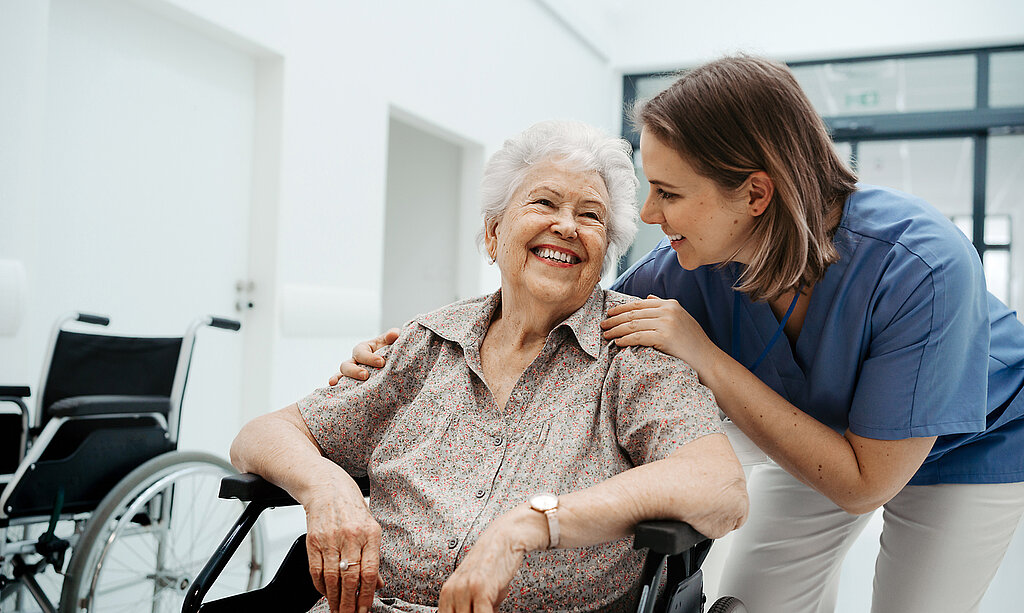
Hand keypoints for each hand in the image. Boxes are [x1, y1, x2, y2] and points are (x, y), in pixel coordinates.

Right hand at [303, 485, 383, 612]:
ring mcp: (330, 539)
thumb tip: (377, 583)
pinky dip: (320, 586)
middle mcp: (351, 536)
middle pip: (350, 578)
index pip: (369, 571)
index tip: (365, 610)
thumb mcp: (370, 527)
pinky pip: (316, 570)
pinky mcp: (312, 540)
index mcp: (370, 533)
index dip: (367, 595)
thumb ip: (373, 556)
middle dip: (350, 603)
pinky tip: (325, 593)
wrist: (325, 486)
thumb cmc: (351, 506)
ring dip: (334, 599)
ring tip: (337, 610)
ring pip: (332, 578)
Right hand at [328, 328, 400, 383]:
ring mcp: (352, 371)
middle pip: (347, 364)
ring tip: (346, 385)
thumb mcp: (390, 342)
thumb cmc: (388, 349)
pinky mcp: (352, 382)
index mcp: (363, 349)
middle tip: (366, 375)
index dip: (370, 358)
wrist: (391, 360)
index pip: (362, 352)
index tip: (381, 362)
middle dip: (355, 371)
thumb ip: (392, 336)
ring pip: (342, 374)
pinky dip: (336, 383)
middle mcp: (355, 360)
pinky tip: (333, 387)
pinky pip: (341, 384)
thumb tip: (394, 334)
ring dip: (342, 378)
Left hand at [438, 508, 542, 612]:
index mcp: (448, 591)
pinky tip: (496, 612)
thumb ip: (476, 605)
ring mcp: (464, 589)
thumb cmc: (496, 559)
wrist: (507, 536)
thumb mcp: (481, 585)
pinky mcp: (479, 588)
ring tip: (492, 610)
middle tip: (485, 611)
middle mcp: (452, 590)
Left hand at [601, 296, 716, 372]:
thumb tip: (648, 297)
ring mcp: (666, 323)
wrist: (707, 360)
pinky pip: (638, 336)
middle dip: (615, 319)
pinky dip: (625, 339)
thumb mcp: (681, 318)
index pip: (639, 303)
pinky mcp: (664, 337)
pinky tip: (617, 342)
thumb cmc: (693, 343)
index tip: (610, 313)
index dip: (622, 308)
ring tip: (606, 334)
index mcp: (670, 304)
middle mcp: (668, 310)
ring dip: (616, 330)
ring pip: (633, 324)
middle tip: (603, 324)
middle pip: (633, 313)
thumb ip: (664, 306)